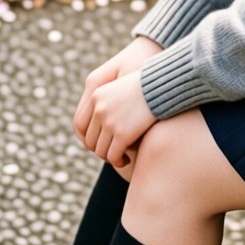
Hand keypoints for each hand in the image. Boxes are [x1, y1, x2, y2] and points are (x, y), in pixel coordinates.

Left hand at [74, 35, 163, 166]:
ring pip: (100, 150)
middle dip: (99, 149)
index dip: (86, 137)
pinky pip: (113, 155)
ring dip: (109, 157)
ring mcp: (110, 122)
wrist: (164, 85)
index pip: (79, 124)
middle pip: (89, 140)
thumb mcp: (121, 84)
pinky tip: (127, 159)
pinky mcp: (123, 134)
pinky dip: (118, 161)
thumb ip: (106, 100)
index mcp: (96, 95)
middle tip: (111, 151)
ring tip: (120, 156)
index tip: (97, 142)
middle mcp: (99, 109)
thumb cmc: (147, 84)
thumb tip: (99, 122)